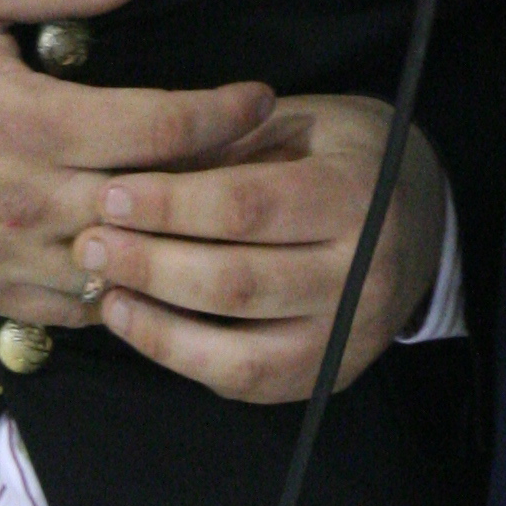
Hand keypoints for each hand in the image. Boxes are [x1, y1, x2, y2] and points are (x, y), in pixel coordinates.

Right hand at [0, 0, 275, 326]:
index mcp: (27, 123)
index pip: (157, 128)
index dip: (222, 114)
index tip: (263, 97)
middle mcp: (25, 202)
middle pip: (155, 206)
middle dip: (222, 183)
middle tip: (268, 158)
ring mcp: (4, 259)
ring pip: (124, 273)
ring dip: (177, 247)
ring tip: (224, 215)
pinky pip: (76, 311)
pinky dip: (122, 291)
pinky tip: (152, 263)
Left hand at [75, 94, 449, 402]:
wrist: (419, 217)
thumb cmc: (340, 153)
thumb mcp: (298, 123)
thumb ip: (228, 148)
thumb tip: (134, 170)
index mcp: (355, 195)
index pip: (248, 208)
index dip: (172, 204)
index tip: (110, 192)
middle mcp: (361, 275)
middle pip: (237, 283)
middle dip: (151, 265)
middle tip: (86, 245)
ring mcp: (348, 337)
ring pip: (239, 351)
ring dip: (157, 325)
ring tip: (100, 290)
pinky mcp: (325, 376)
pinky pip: (246, 382)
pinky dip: (183, 359)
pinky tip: (138, 325)